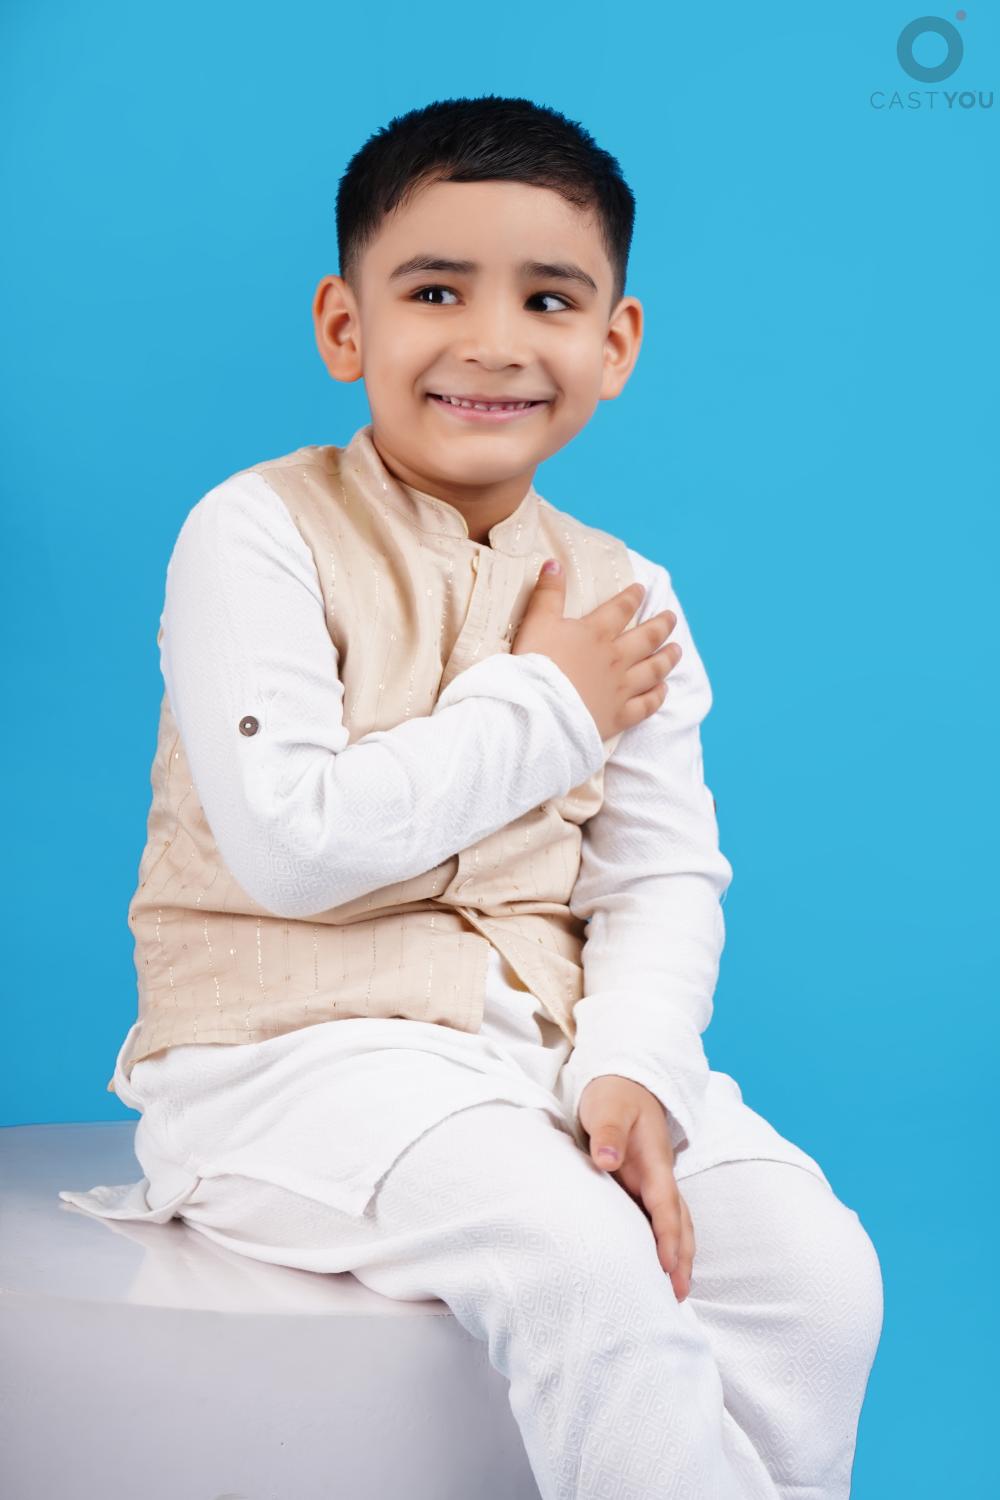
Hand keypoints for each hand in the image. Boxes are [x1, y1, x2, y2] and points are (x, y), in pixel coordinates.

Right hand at [511, 562, 680, 741]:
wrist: (538, 710)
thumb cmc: (534, 665)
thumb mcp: (537, 622)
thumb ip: (548, 593)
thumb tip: (555, 562)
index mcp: (595, 634)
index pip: (620, 609)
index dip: (632, 597)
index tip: (642, 590)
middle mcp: (615, 659)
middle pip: (646, 638)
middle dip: (661, 625)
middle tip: (672, 617)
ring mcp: (620, 689)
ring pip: (652, 670)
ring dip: (667, 658)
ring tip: (677, 650)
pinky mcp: (618, 716)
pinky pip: (646, 705)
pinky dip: (657, 696)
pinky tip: (664, 690)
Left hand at [578, 1074, 694, 1302]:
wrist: (626, 1082)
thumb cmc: (615, 1096)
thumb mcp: (608, 1108)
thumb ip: (608, 1133)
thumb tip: (607, 1161)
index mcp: (654, 1160)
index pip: (665, 1203)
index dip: (668, 1235)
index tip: (667, 1264)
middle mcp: (659, 1176)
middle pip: (679, 1221)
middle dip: (683, 1256)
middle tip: (678, 1294)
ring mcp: (653, 1182)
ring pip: (675, 1222)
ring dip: (680, 1254)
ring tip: (677, 1290)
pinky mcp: (643, 1185)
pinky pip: (660, 1218)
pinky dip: (667, 1242)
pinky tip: (659, 1265)